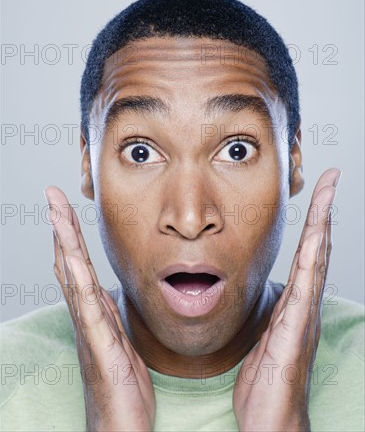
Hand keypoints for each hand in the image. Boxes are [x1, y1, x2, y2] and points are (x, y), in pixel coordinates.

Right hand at [44, 186, 155, 431]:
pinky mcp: (100, 348)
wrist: (121, 428)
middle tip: (52, 194)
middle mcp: (87, 316)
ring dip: (66, 245)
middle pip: (70, 262)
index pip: (80, 263)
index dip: (72, 233)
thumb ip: (111, 313)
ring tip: (57, 213)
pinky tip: (73, 260)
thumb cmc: (122, 386)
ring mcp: (90, 331)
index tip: (66, 204)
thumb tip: (107, 289)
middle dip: (62, 227)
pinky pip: (90, 311)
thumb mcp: (119, 339)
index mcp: (95, 312)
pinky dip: (79, 284)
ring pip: (74, 279)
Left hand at [232, 168, 340, 431]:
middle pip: (316, 248)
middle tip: (329, 179)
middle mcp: (303, 303)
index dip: (312, 221)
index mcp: (292, 302)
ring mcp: (303, 314)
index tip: (315, 191)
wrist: (270, 418)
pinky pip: (306, 285)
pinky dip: (314, 257)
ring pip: (315, 259)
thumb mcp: (261, 335)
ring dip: (322, 224)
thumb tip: (259, 292)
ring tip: (327, 192)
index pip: (304, 253)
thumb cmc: (265, 380)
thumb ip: (265, 311)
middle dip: (323, 211)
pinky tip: (317, 235)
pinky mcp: (296, 327)